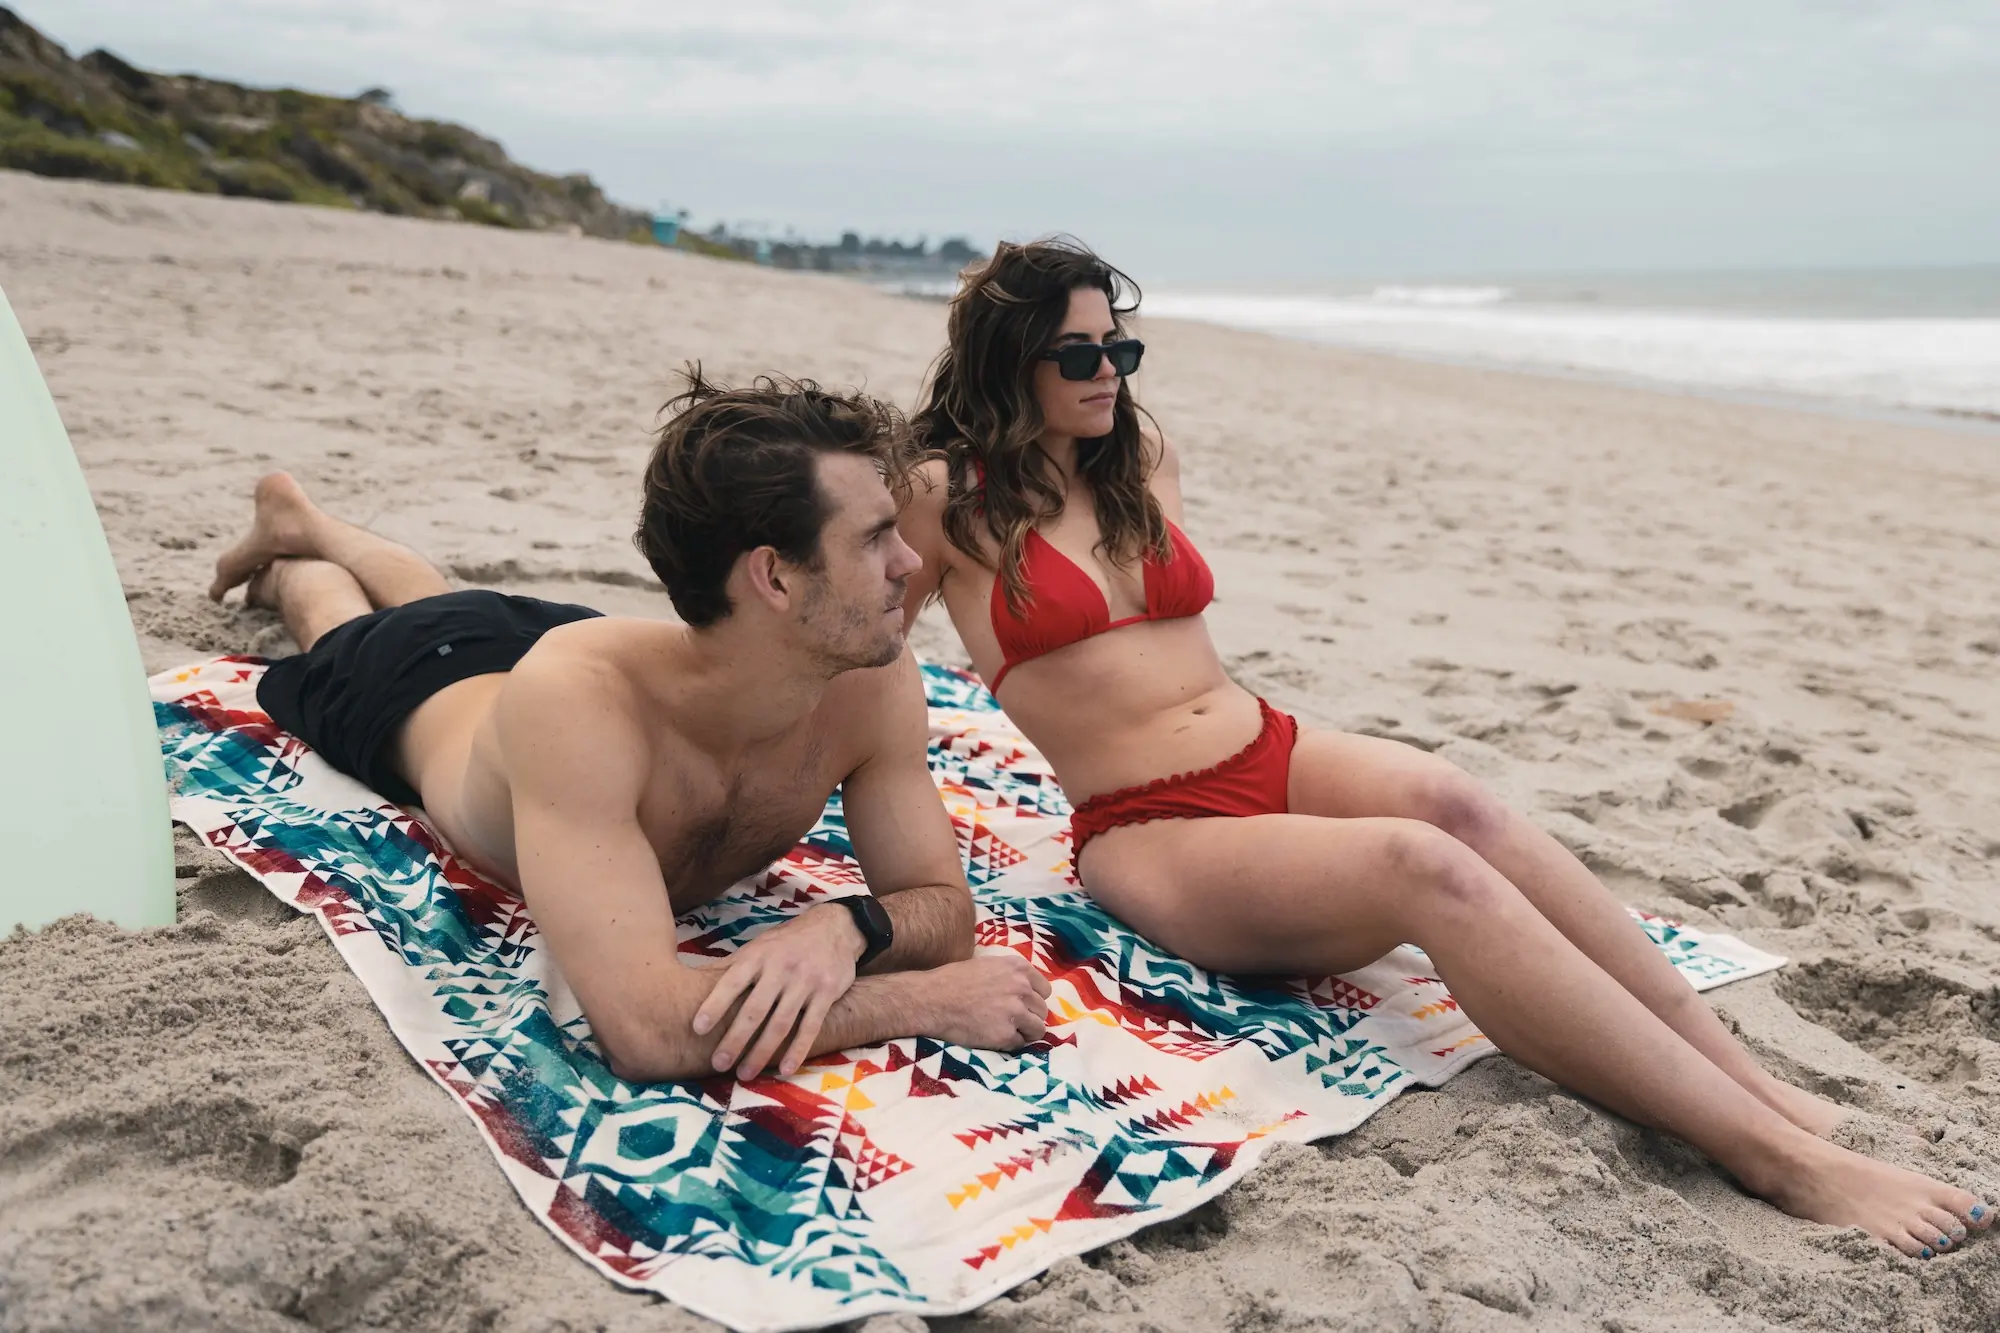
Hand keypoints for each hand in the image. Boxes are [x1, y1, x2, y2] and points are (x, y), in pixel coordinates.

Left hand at [693, 903, 864, 1078]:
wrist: (833, 927)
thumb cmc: (786, 942)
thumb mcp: (759, 945)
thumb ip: (735, 968)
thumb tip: (696, 986)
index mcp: (758, 956)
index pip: (732, 982)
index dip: (714, 1005)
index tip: (697, 1029)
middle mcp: (781, 968)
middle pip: (755, 1009)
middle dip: (736, 1039)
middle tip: (718, 1064)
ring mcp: (805, 981)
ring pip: (781, 1023)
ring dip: (762, 1052)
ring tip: (745, 1074)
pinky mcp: (827, 993)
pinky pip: (811, 1026)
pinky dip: (797, 1050)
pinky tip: (784, 1069)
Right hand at [917, 953, 1051, 1049]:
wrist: (930, 1000)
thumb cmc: (952, 981)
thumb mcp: (987, 965)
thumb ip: (1010, 975)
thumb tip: (1028, 990)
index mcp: (1018, 968)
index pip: (1045, 990)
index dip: (1033, 1000)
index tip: (1022, 1006)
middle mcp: (1021, 988)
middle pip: (1042, 1010)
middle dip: (1029, 1017)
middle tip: (1009, 1020)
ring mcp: (1015, 1012)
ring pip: (1038, 1029)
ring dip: (1024, 1032)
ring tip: (1005, 1031)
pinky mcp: (1005, 1035)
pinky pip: (1020, 1044)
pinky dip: (1009, 1044)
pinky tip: (992, 1037)